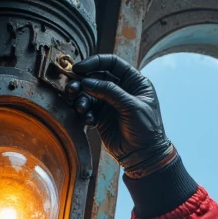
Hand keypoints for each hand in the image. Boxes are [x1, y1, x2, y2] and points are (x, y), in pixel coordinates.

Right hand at [68, 54, 173, 176]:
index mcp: (134, 81)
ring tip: (80, 107)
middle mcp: (121, 89)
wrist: (144, 156)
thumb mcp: (131, 106)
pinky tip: (89, 120)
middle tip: (71, 88)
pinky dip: (86, 113)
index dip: (94, 62)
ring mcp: (110, 103)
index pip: (112, 63)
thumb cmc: (145, 129)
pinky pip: (88, 109)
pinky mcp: (102, 117)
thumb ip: (109, 92)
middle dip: (82, 81)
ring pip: (89, 93)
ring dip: (81, 98)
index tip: (79, 68)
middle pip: (96, 76)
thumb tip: (86, 82)